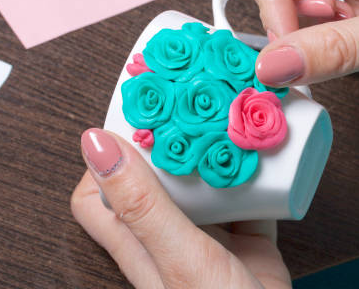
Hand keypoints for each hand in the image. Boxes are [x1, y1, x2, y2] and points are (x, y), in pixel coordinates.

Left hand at [71, 128, 291, 287]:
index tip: (128, 119)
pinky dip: (254, 171)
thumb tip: (94, 143)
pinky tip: (264, 151)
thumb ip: (141, 204)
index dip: (103, 155)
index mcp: (136, 239)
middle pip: (151, 175)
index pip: (96, 191)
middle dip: (165, 138)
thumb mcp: (178, 257)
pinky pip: (246, 193)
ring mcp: (207, 233)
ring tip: (224, 113)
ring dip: (211, 149)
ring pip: (198, 179)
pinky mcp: (246, 236)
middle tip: (181, 100)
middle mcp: (166, 232)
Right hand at [242, 0, 358, 102]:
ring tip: (334, 52)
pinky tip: (339, 59)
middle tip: (304, 48)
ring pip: (290, 0)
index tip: (285, 36)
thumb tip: (273, 63)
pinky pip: (313, 27)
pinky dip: (313, 49)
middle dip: (281, 12)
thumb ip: (337, 48)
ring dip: (297, 34)